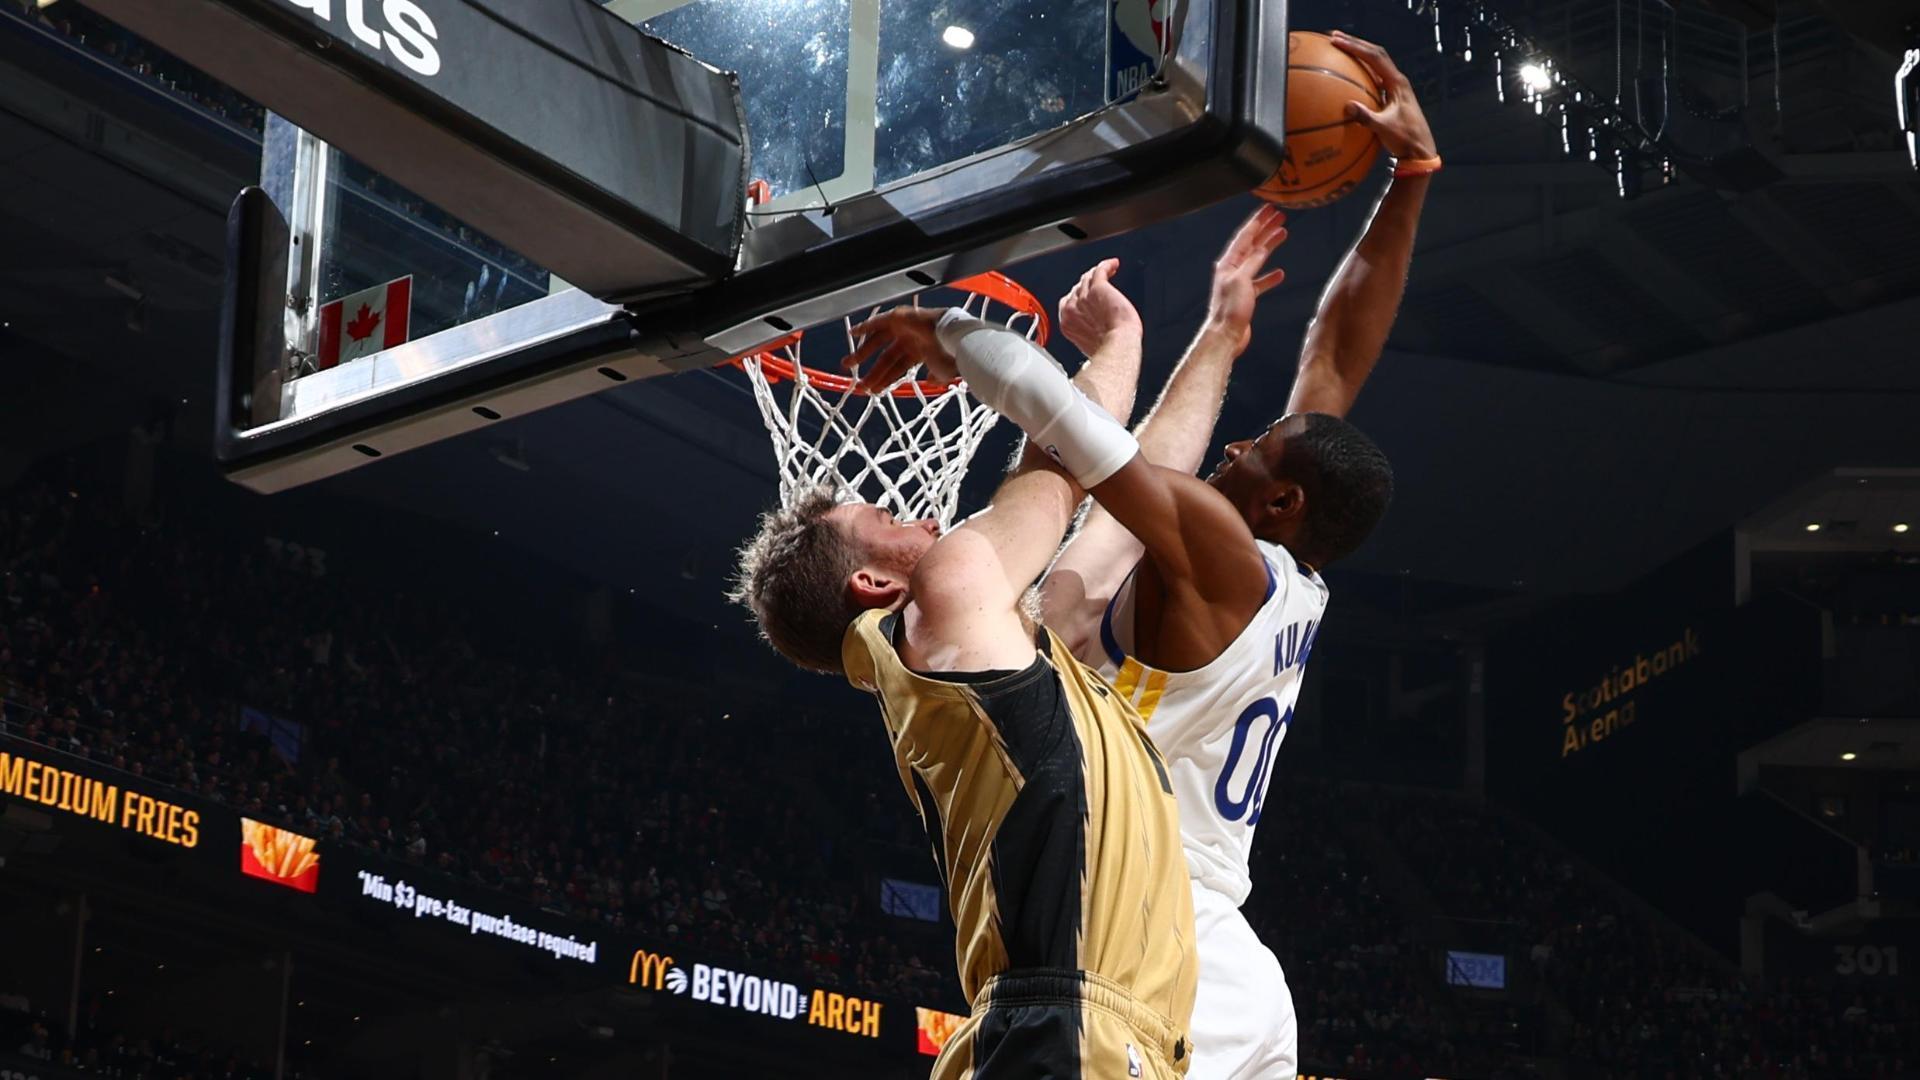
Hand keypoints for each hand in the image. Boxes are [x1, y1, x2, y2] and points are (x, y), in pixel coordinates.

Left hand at [843, 307, 956, 392]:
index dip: (884, 379)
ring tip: (847, 364)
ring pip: (878, 342)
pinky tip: (853, 334)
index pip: (897, 369)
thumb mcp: (943, 372)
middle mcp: (910, 340)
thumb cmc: (950, 355)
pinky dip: (865, 326)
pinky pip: (877, 322)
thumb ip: (936, 377)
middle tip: (858, 385)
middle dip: (872, 372)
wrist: (952, 337)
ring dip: (862, 353)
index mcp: (919, 353)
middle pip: (885, 358)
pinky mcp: (899, 317)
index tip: (873, 390)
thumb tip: (932, 381)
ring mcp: (904, 329)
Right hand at [1058, 258, 1141, 356]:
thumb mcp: (1088, 344)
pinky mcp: (1098, 288)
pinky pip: (1100, 270)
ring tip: (1108, 272)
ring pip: (1087, 278)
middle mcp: (1072, 308)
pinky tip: (1114, 265)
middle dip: (1088, 285)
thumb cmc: (1107, 349)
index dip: (1078, 297)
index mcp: (1067, 323)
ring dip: (1097, 273)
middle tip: (1101, 286)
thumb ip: (1085, 330)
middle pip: (1076, 288)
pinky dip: (1106, 265)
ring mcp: (1084, 297)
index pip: (1067, 301)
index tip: (1088, 297)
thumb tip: (1093, 329)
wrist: (1118, 347)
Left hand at [1203, 204, 1287, 352]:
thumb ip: (1252, 263)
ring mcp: (1238, 282)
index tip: (1270, 208)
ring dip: (1269, 247)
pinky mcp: (1245, 296)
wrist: (1226, 336)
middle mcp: (1232, 270)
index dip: (1258, 221)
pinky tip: (1280, 273)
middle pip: (1251, 244)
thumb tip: (1261, 248)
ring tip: (1283, 235)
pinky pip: (1259, 281)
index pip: (1245, 236)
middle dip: (1265, 229)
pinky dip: (1269, 276)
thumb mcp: (1242, 280)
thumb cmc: (1230, 309)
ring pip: (1257, 259)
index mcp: (1228, 263)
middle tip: (1280, 216)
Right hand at [1329, 31, 1437, 161]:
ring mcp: (1395, 88)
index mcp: (1397, 83)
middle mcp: (1397, 81)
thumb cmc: (1405, 139)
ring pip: (1375, 64)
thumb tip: (1348, 106)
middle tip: (1335, 37)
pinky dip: (1361, 72)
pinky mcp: (1391, 97)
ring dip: (1359, 54)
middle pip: (1375, 54)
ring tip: (1341, 49)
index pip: (1375, 57)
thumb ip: (1367, 118)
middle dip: (1355, 44)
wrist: (1421, 150)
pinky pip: (1374, 78)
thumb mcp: (1385, 129)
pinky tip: (1348, 76)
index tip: (1337, 41)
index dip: (1356, 47)